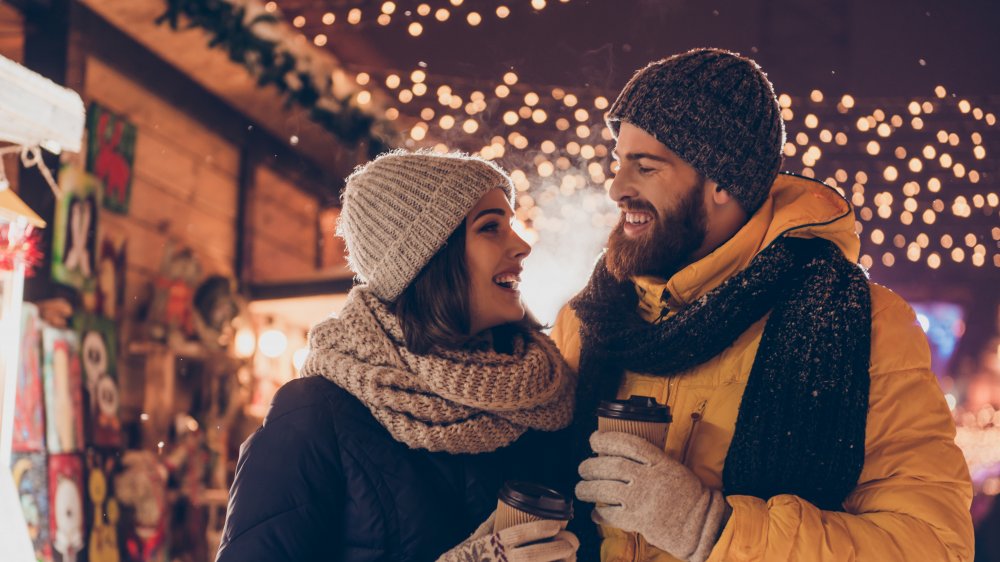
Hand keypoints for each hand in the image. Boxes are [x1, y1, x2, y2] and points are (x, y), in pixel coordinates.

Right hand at [437, 512, 578, 561]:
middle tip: (573, 543)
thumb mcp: (473, 539)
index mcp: (492, 545)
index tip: (557, 525)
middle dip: (557, 549)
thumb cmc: (463, 558)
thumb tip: (502, 507)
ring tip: (572, 558)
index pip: (518, 534)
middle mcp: (499, 560)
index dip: (540, 529)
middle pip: (533, 556)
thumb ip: (489, 525)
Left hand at [575, 431, 727, 561]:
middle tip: (582, 468)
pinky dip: (599, 513)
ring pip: (606, 489)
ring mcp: (642, 499)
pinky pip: (611, 515)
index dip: (606, 439)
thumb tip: (619, 454)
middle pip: (611, 466)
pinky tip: (595, 513)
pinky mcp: (639, 520)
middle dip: (591, 465)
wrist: (700, 524)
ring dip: (588, 489)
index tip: (593, 439)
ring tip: (581, 489)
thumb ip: (650, 460)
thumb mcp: (672, 467)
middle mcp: (649, 478)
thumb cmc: (687, 495)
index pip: (628, 443)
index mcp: (659, 461)